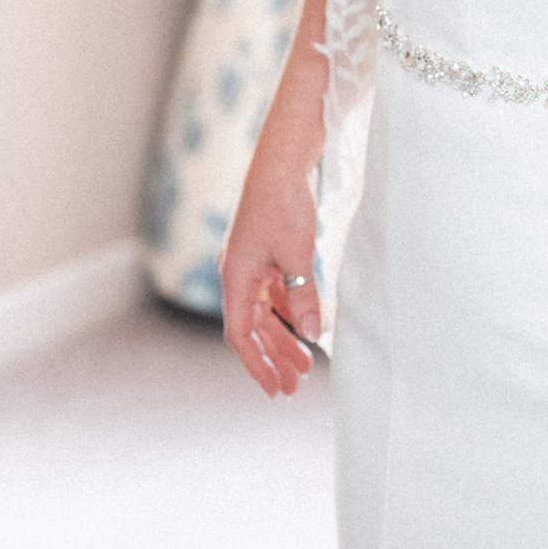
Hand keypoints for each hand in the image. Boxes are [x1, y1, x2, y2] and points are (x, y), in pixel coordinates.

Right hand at [219, 141, 320, 397]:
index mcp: (236, 278)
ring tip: (306, 362)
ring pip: (265, 312)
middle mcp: (239, 274)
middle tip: (294, 385)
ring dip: (283, 337)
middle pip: (254, 328)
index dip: (258, 364)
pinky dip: (288, 313)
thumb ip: (304, 297)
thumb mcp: (299, 255)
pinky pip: (274, 294)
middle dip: (273, 357)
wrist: (283, 159)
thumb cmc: (284, 203)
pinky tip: (306, 326)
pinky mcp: (267, 253)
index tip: (275, 389)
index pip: (242, 335)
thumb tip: (311, 336)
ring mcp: (253, 263)